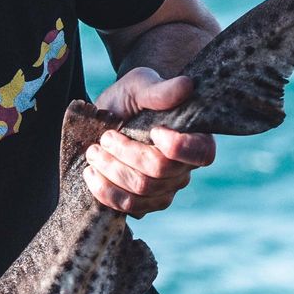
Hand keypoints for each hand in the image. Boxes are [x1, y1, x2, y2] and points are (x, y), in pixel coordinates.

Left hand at [84, 67, 214, 215]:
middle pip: (160, 171)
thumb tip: (186, 85)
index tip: (154, 130)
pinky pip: (127, 208)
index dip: (177, 147)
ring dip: (111, 171)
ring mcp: (164, 190)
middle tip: (106, 138)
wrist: (108, 118)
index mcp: (194, 138)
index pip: (201, 153)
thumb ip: (160, 89)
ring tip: (94, 152)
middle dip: (127, 154)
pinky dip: (105, 191)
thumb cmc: (131, 98)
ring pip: (141, 191)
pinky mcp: (143, 204)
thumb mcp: (141, 86)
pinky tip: (92, 173)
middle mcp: (183, 169)